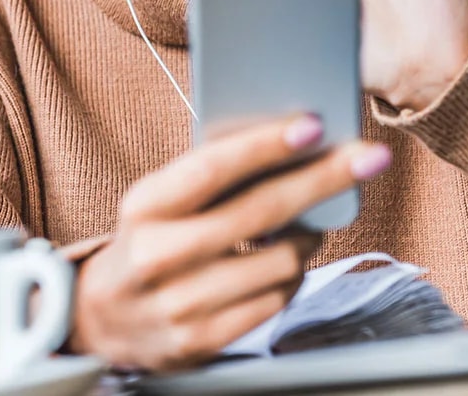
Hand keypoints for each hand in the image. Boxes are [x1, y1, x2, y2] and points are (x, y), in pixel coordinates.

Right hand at [66, 115, 391, 371]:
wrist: (100, 319)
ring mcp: (180, 304)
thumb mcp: (157, 202)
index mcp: (144, 207)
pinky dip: (293, 276)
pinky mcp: (202, 341)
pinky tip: (289, 260)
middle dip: (324, 180)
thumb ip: (207, 178)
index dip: (266, 145)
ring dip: (310, 236)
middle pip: (261, 212)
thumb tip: (288, 146)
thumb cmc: (145, 242)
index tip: (313, 126)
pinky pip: (275, 301)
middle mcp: (157, 255)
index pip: (212, 168)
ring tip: (312, 222)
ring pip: (280, 262)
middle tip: (367, 158)